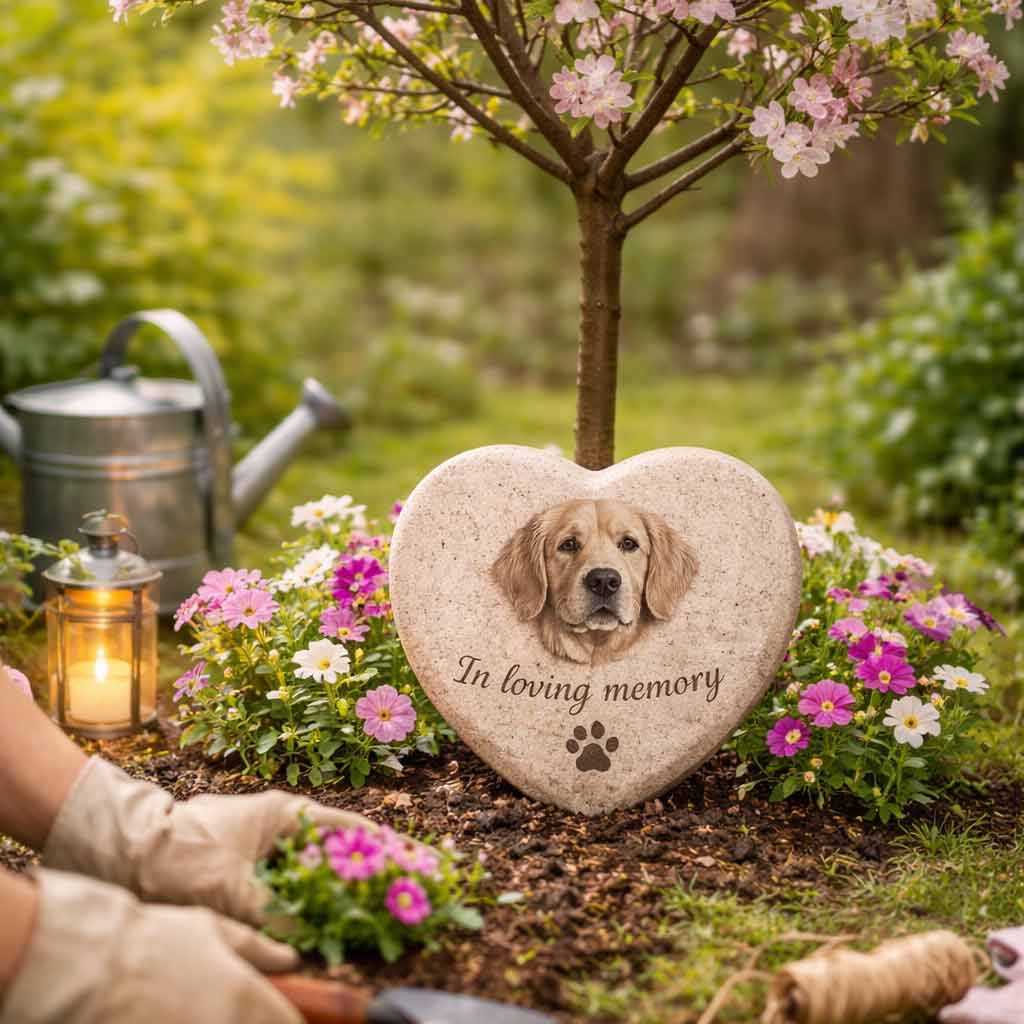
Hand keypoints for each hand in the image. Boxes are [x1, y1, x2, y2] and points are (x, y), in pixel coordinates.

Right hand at [1, 869, 300, 1023]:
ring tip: (203, 1010)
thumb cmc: (155, 939)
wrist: (92, 967)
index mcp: (247, 999)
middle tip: (237, 1010)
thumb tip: (292, 958)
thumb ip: (258, 948)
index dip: (287, 1020)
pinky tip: (181, 1017)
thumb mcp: (214, 929)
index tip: (276, 1014)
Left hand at [43, 756, 377, 924]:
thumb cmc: (184, 856)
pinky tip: (320, 911)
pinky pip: (288, 877)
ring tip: (370, 900)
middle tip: (400, 881)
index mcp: (283, 813)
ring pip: (311, 862)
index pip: (346, 826)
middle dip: (365, 864)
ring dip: (337, 881)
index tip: (412, 854)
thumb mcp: (234, 892)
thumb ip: (274, 917)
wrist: (129, 847)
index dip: (381, 843)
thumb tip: (306, 941)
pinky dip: (307, 891)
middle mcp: (277, 823)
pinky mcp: (246, 860)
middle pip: (334, 845)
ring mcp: (261, 840)